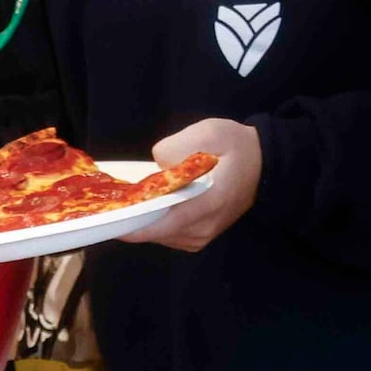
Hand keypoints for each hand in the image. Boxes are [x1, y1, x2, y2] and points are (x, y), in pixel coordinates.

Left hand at [120, 119, 259, 250]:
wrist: (267, 164)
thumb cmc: (238, 147)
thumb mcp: (208, 132)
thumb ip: (173, 148)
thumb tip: (154, 169)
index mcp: (206, 204)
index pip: (157, 226)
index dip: (125, 223)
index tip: (103, 214)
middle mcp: (203, 228)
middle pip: (151, 232)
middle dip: (132, 214)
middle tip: (119, 194)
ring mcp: (202, 237)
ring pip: (157, 235)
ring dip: (144, 217)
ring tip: (141, 195)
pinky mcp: (200, 238)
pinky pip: (166, 235)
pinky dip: (156, 221)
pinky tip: (158, 202)